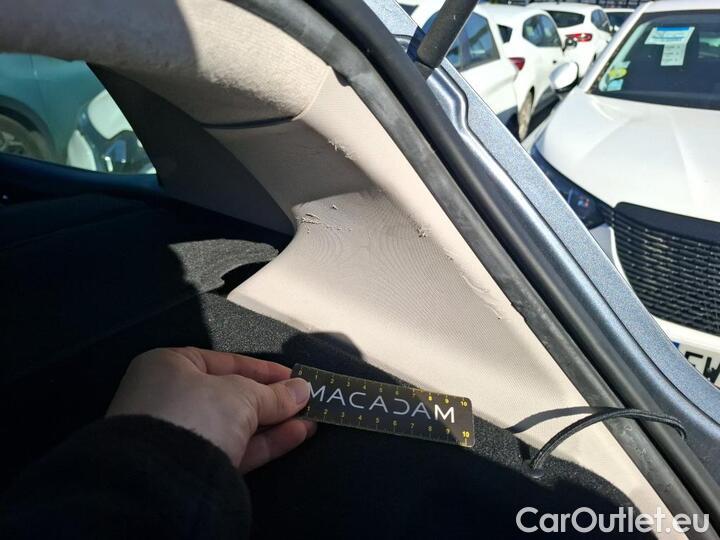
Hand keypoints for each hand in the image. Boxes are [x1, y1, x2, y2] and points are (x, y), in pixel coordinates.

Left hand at [107, 347, 315, 471]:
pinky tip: (298, 434)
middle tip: (305, 399)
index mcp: (169, 367)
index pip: (224, 362)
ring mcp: (179, 436)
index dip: (262, 369)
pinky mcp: (193, 468)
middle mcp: (169, 399)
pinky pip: (235, 449)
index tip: (293, 375)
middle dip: (272, 398)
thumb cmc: (196, 413)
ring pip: (236, 425)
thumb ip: (273, 393)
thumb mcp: (240, 394)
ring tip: (311, 418)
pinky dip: (266, 443)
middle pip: (231, 395)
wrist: (161, 478)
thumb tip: (303, 390)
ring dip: (275, 422)